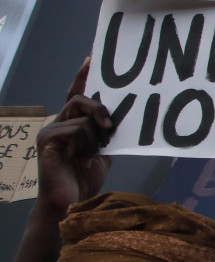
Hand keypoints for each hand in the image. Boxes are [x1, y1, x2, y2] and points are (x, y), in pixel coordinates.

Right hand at [35, 60, 114, 213]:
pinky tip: (80, 158)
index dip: (83, 76)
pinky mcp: (47, 139)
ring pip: (82, 116)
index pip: (76, 94)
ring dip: (95, 136)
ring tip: (92, 154)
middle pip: (81, 98)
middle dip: (100, 109)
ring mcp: (50, 130)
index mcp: (71, 124)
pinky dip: (85, 143)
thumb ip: (106, 133)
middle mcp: (58, 123)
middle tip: (110, 126)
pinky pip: (75, 129)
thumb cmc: (84, 178)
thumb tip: (120, 117)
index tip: (92, 58)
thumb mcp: (102, 151)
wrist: (71, 202)